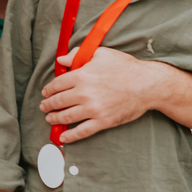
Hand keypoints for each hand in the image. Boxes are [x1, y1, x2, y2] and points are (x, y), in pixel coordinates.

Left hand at [40, 47, 156, 142]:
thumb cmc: (126, 67)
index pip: (57, 84)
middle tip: (44, 107)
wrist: (147, 85)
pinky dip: (70, 136)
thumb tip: (60, 60)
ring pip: (66, 117)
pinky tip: (63, 137)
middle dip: (48, 105)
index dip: (48, 89)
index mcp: (82, 75)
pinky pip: (82, 131)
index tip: (45, 92)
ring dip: (55, 119)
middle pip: (58, 101)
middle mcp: (84, 93)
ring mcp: (93, 109)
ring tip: (50, 119)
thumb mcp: (101, 53)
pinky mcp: (103, 121)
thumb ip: (77, 55)